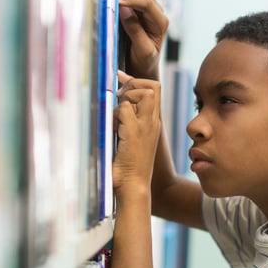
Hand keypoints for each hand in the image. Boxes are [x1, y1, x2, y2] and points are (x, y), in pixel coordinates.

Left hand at [113, 71, 160, 192]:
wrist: (133, 185)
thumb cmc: (128, 165)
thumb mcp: (129, 137)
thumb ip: (127, 120)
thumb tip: (117, 104)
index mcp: (152, 123)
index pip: (153, 89)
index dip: (137, 81)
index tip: (121, 82)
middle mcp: (152, 122)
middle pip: (153, 86)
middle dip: (133, 83)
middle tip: (118, 95)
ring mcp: (146, 127)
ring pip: (144, 93)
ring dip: (125, 98)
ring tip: (117, 118)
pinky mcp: (135, 133)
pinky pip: (125, 109)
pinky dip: (115, 113)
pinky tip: (113, 129)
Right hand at [119, 0, 168, 79]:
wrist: (144, 65)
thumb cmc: (144, 60)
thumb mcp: (142, 50)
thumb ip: (135, 30)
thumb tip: (125, 9)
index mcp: (160, 21)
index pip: (147, 2)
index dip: (131, 0)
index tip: (116, 2)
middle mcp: (157, 10)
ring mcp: (150, 5)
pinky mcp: (141, 4)